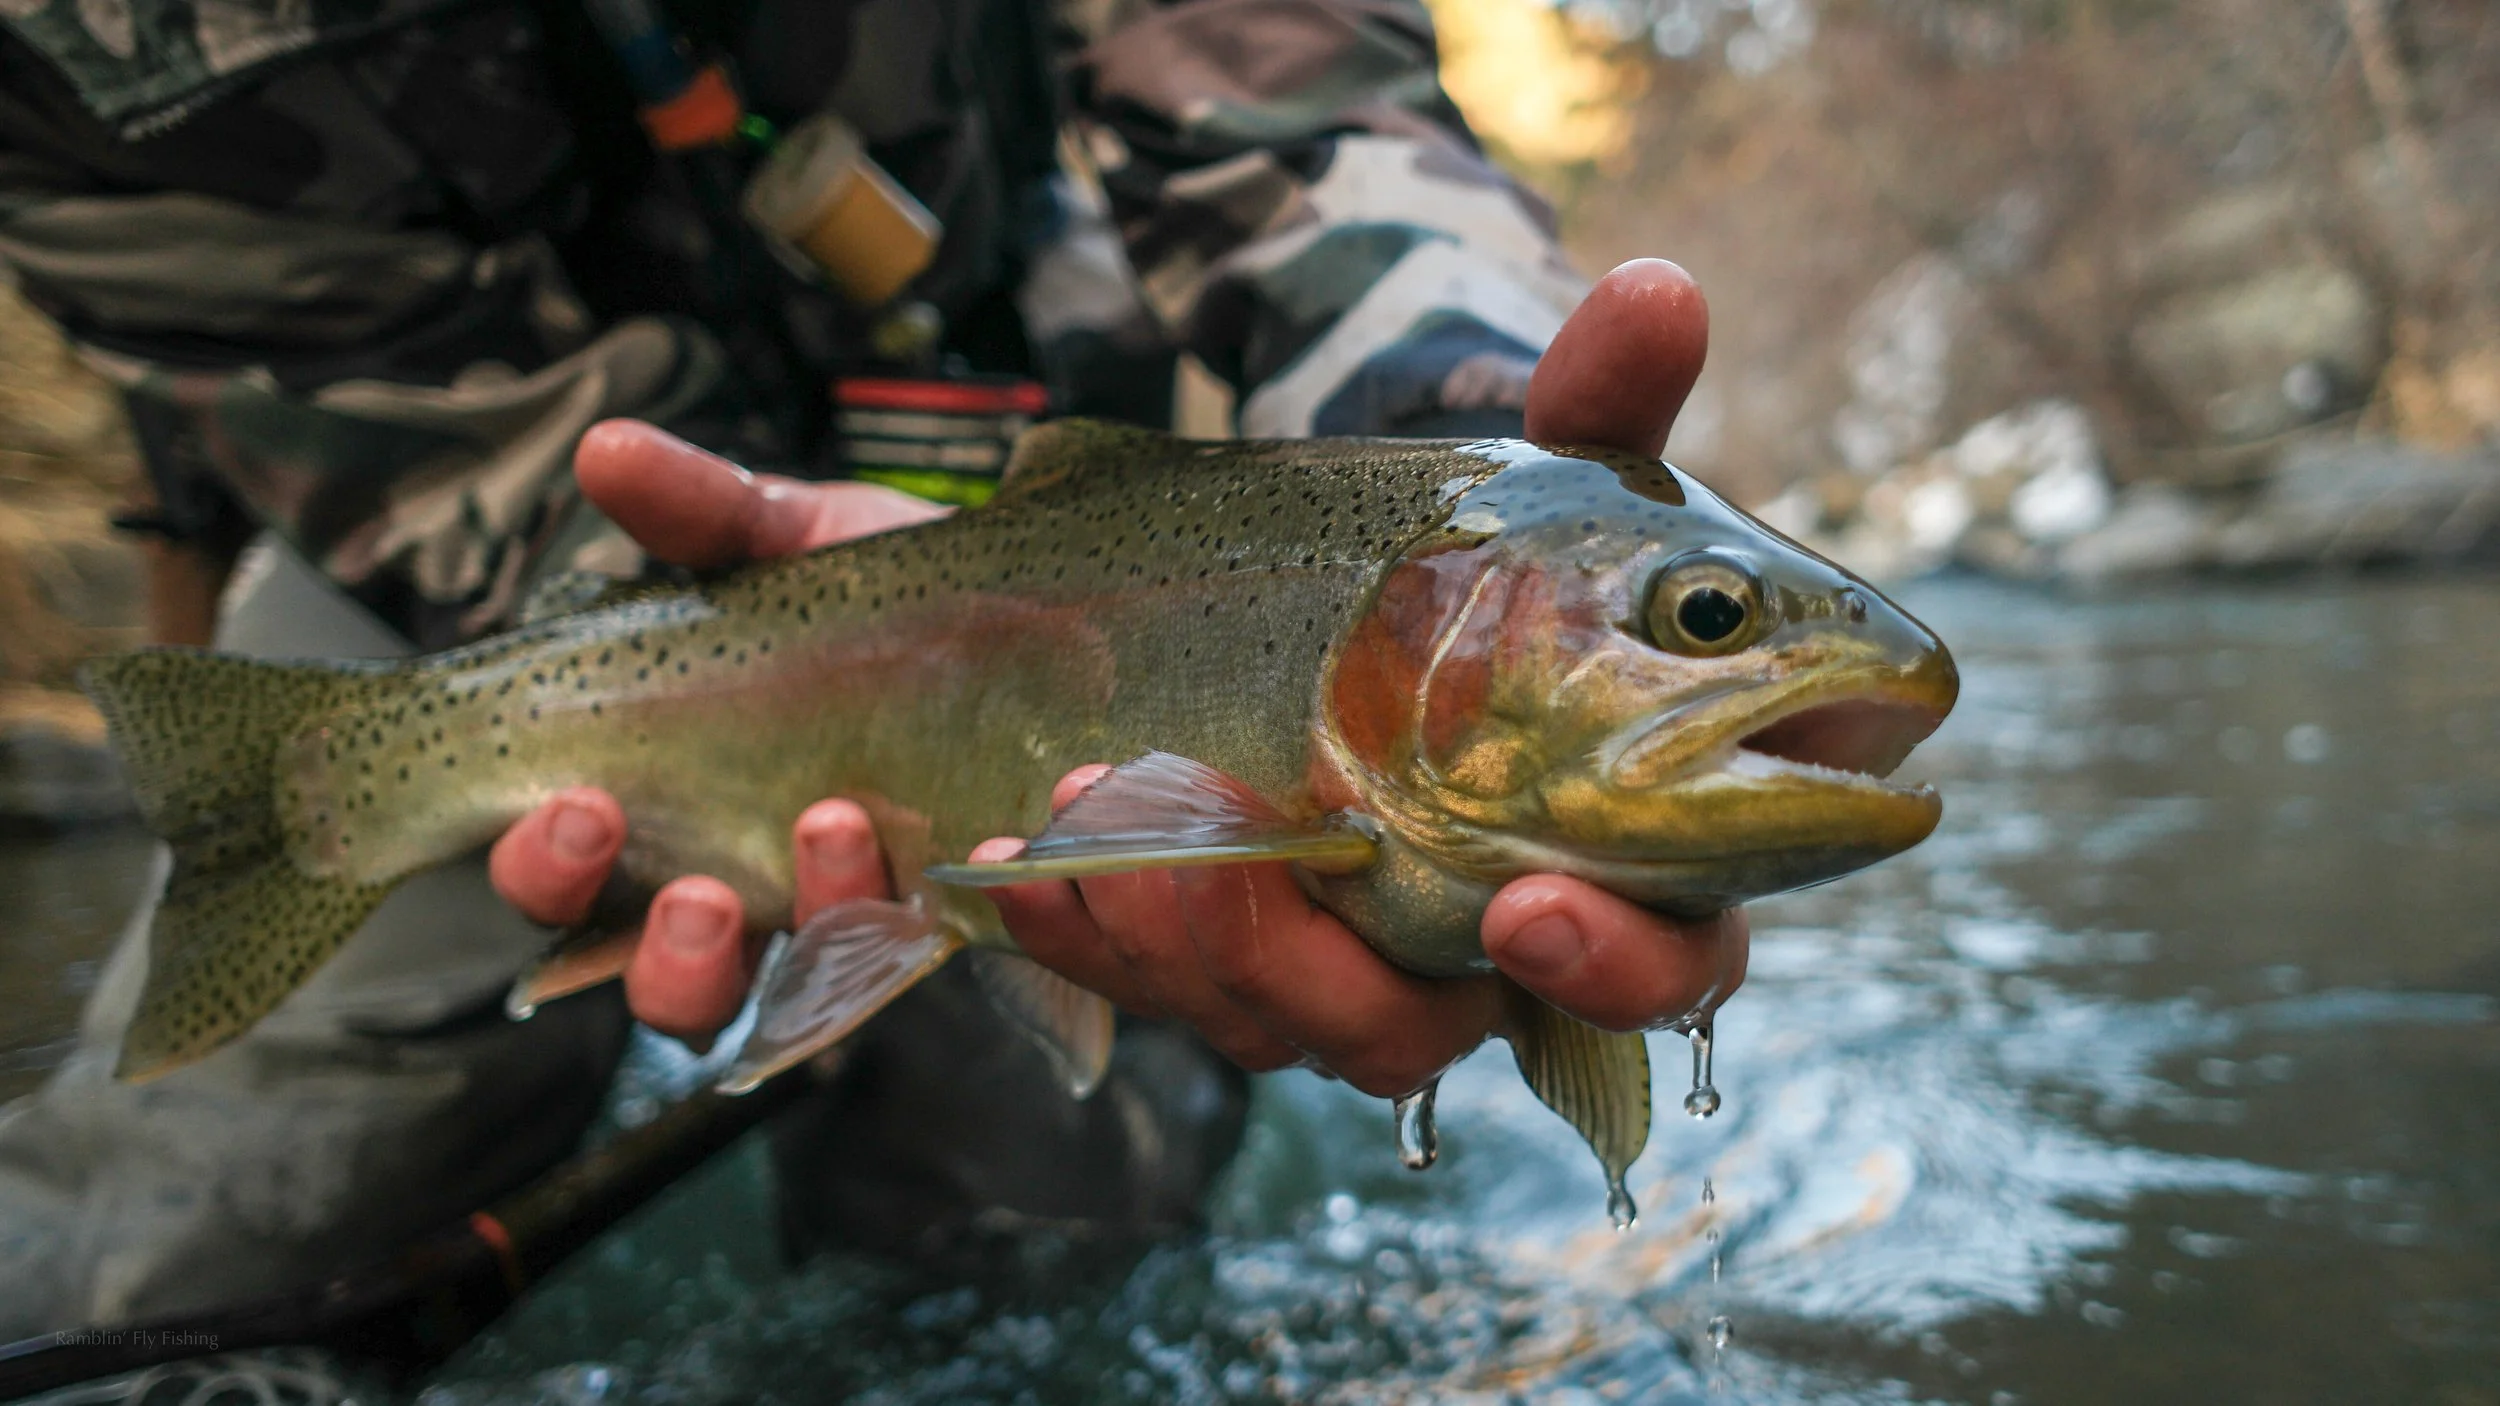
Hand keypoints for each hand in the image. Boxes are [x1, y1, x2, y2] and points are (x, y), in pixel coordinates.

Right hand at [488, 423, 944, 1037]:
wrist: (1062, 620)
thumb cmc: (902, 601)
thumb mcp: (805, 542)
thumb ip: (708, 511)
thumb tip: (606, 451)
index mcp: (678, 805)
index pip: (567, 883)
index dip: (548, 868)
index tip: (577, 806)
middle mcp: (753, 889)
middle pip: (665, 982)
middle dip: (662, 949)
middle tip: (696, 885)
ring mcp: (854, 920)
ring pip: (794, 995)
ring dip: (805, 933)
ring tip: (831, 833)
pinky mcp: (958, 926)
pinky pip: (936, 960)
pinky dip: (944, 911)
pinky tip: (972, 851)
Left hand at [490, 259, 1749, 1086]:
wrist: (1335, 600)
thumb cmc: (1468, 573)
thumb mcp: (1528, 478)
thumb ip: (1602, 406)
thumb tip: (1661, 288)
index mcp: (1592, 857)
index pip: (1651, 969)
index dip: (1607, 963)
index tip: (1525, 904)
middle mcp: (1451, 950)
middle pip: (1403, 1034)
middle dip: (1293, 963)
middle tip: (1197, 858)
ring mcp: (1307, 963)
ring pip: (1242, 1019)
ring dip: (1143, 938)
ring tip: (1053, 825)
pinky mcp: (1182, 953)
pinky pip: (1120, 981)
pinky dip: (1046, 926)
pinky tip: (972, 855)